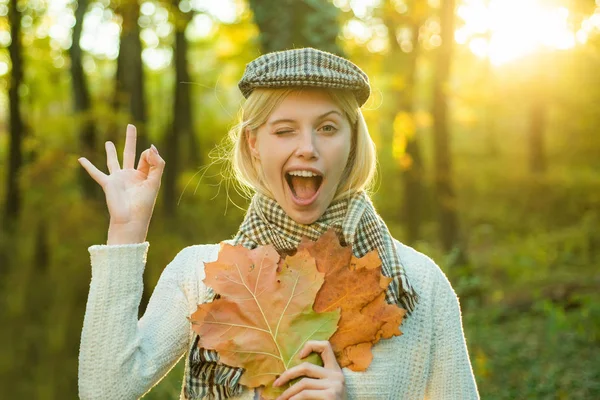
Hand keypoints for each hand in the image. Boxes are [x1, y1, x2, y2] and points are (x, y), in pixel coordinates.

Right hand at [77, 124, 164, 241]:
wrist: (130, 219)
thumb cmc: (144, 204)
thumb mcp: (155, 182)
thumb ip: (157, 164)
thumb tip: (151, 147)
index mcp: (144, 175)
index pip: (147, 157)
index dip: (150, 155)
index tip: (151, 155)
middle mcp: (131, 175)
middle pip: (130, 153)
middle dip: (130, 139)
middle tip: (130, 125)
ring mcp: (118, 179)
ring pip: (114, 160)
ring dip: (111, 151)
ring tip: (108, 142)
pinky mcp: (108, 183)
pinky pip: (96, 172)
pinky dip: (88, 166)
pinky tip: (81, 159)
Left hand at [273, 341, 345, 399]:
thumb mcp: (326, 389)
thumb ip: (315, 380)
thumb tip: (288, 375)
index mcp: (335, 371)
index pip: (326, 346)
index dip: (310, 345)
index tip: (299, 356)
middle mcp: (336, 375)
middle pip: (306, 367)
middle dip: (288, 374)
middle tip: (277, 383)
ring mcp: (334, 385)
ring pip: (303, 383)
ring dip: (288, 392)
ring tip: (281, 399)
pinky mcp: (330, 396)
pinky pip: (306, 394)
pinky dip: (294, 398)